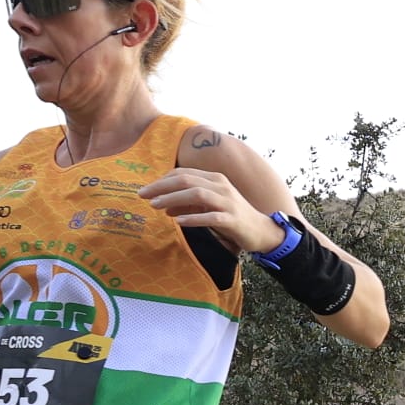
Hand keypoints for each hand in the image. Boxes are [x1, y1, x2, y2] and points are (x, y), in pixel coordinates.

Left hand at [139, 167, 292, 254]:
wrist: (262, 231)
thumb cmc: (232, 217)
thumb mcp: (210, 205)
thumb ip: (188, 202)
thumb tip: (164, 205)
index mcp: (215, 179)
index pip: (183, 173)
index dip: (162, 180)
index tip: (146, 190)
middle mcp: (221, 186)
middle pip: (186, 180)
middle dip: (162, 187)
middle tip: (143, 196)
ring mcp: (228, 202)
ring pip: (197, 194)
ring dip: (173, 199)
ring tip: (156, 206)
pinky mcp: (233, 219)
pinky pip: (210, 217)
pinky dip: (193, 218)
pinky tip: (179, 222)